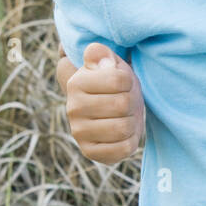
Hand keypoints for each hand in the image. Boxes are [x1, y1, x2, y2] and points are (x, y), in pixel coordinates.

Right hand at [57, 40, 144, 164]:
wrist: (112, 112)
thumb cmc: (115, 84)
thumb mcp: (110, 63)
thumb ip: (101, 53)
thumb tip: (95, 54)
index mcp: (76, 83)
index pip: (119, 80)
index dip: (129, 81)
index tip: (124, 83)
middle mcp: (73, 108)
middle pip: (122, 105)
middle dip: (132, 102)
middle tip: (128, 101)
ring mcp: (79, 132)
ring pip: (123, 128)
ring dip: (132, 122)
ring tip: (126, 116)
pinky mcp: (89, 152)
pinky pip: (122, 149)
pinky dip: (131, 141)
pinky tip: (124, 133)